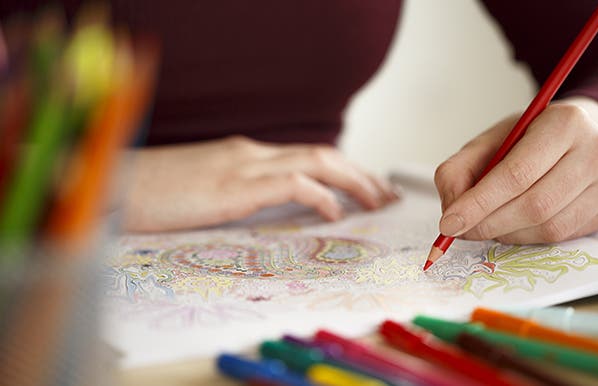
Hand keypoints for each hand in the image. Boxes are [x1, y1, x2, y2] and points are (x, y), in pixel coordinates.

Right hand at [121, 136, 396, 231]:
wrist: (113, 186)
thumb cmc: (151, 195)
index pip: (307, 156)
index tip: (368, 189)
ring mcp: (244, 165)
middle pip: (324, 154)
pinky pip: (293, 183)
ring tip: (377, 202)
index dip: (344, 171)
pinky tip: (334, 212)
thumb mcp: (204, 191)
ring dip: (355, 181)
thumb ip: (238, 195)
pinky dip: (321, 195)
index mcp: (245, 155)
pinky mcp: (235, 185)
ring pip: (318, 162)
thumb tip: (269, 211)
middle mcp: (251, 153)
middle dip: (362, 174)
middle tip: (387, 196)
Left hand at [434, 97, 597, 243]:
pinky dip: (528, 237)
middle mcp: (597, 150)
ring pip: (550, 226)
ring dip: (508, 234)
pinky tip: (514, 227)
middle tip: (462, 230)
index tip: (449, 223)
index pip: (517, 173)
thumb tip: (452, 210)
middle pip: (535, 204)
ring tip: (488, 226)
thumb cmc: (531, 140)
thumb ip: (460, 170)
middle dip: (490, 223)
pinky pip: (563, 236)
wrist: (581, 138)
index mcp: (565, 122)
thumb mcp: (491, 142)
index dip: (479, 203)